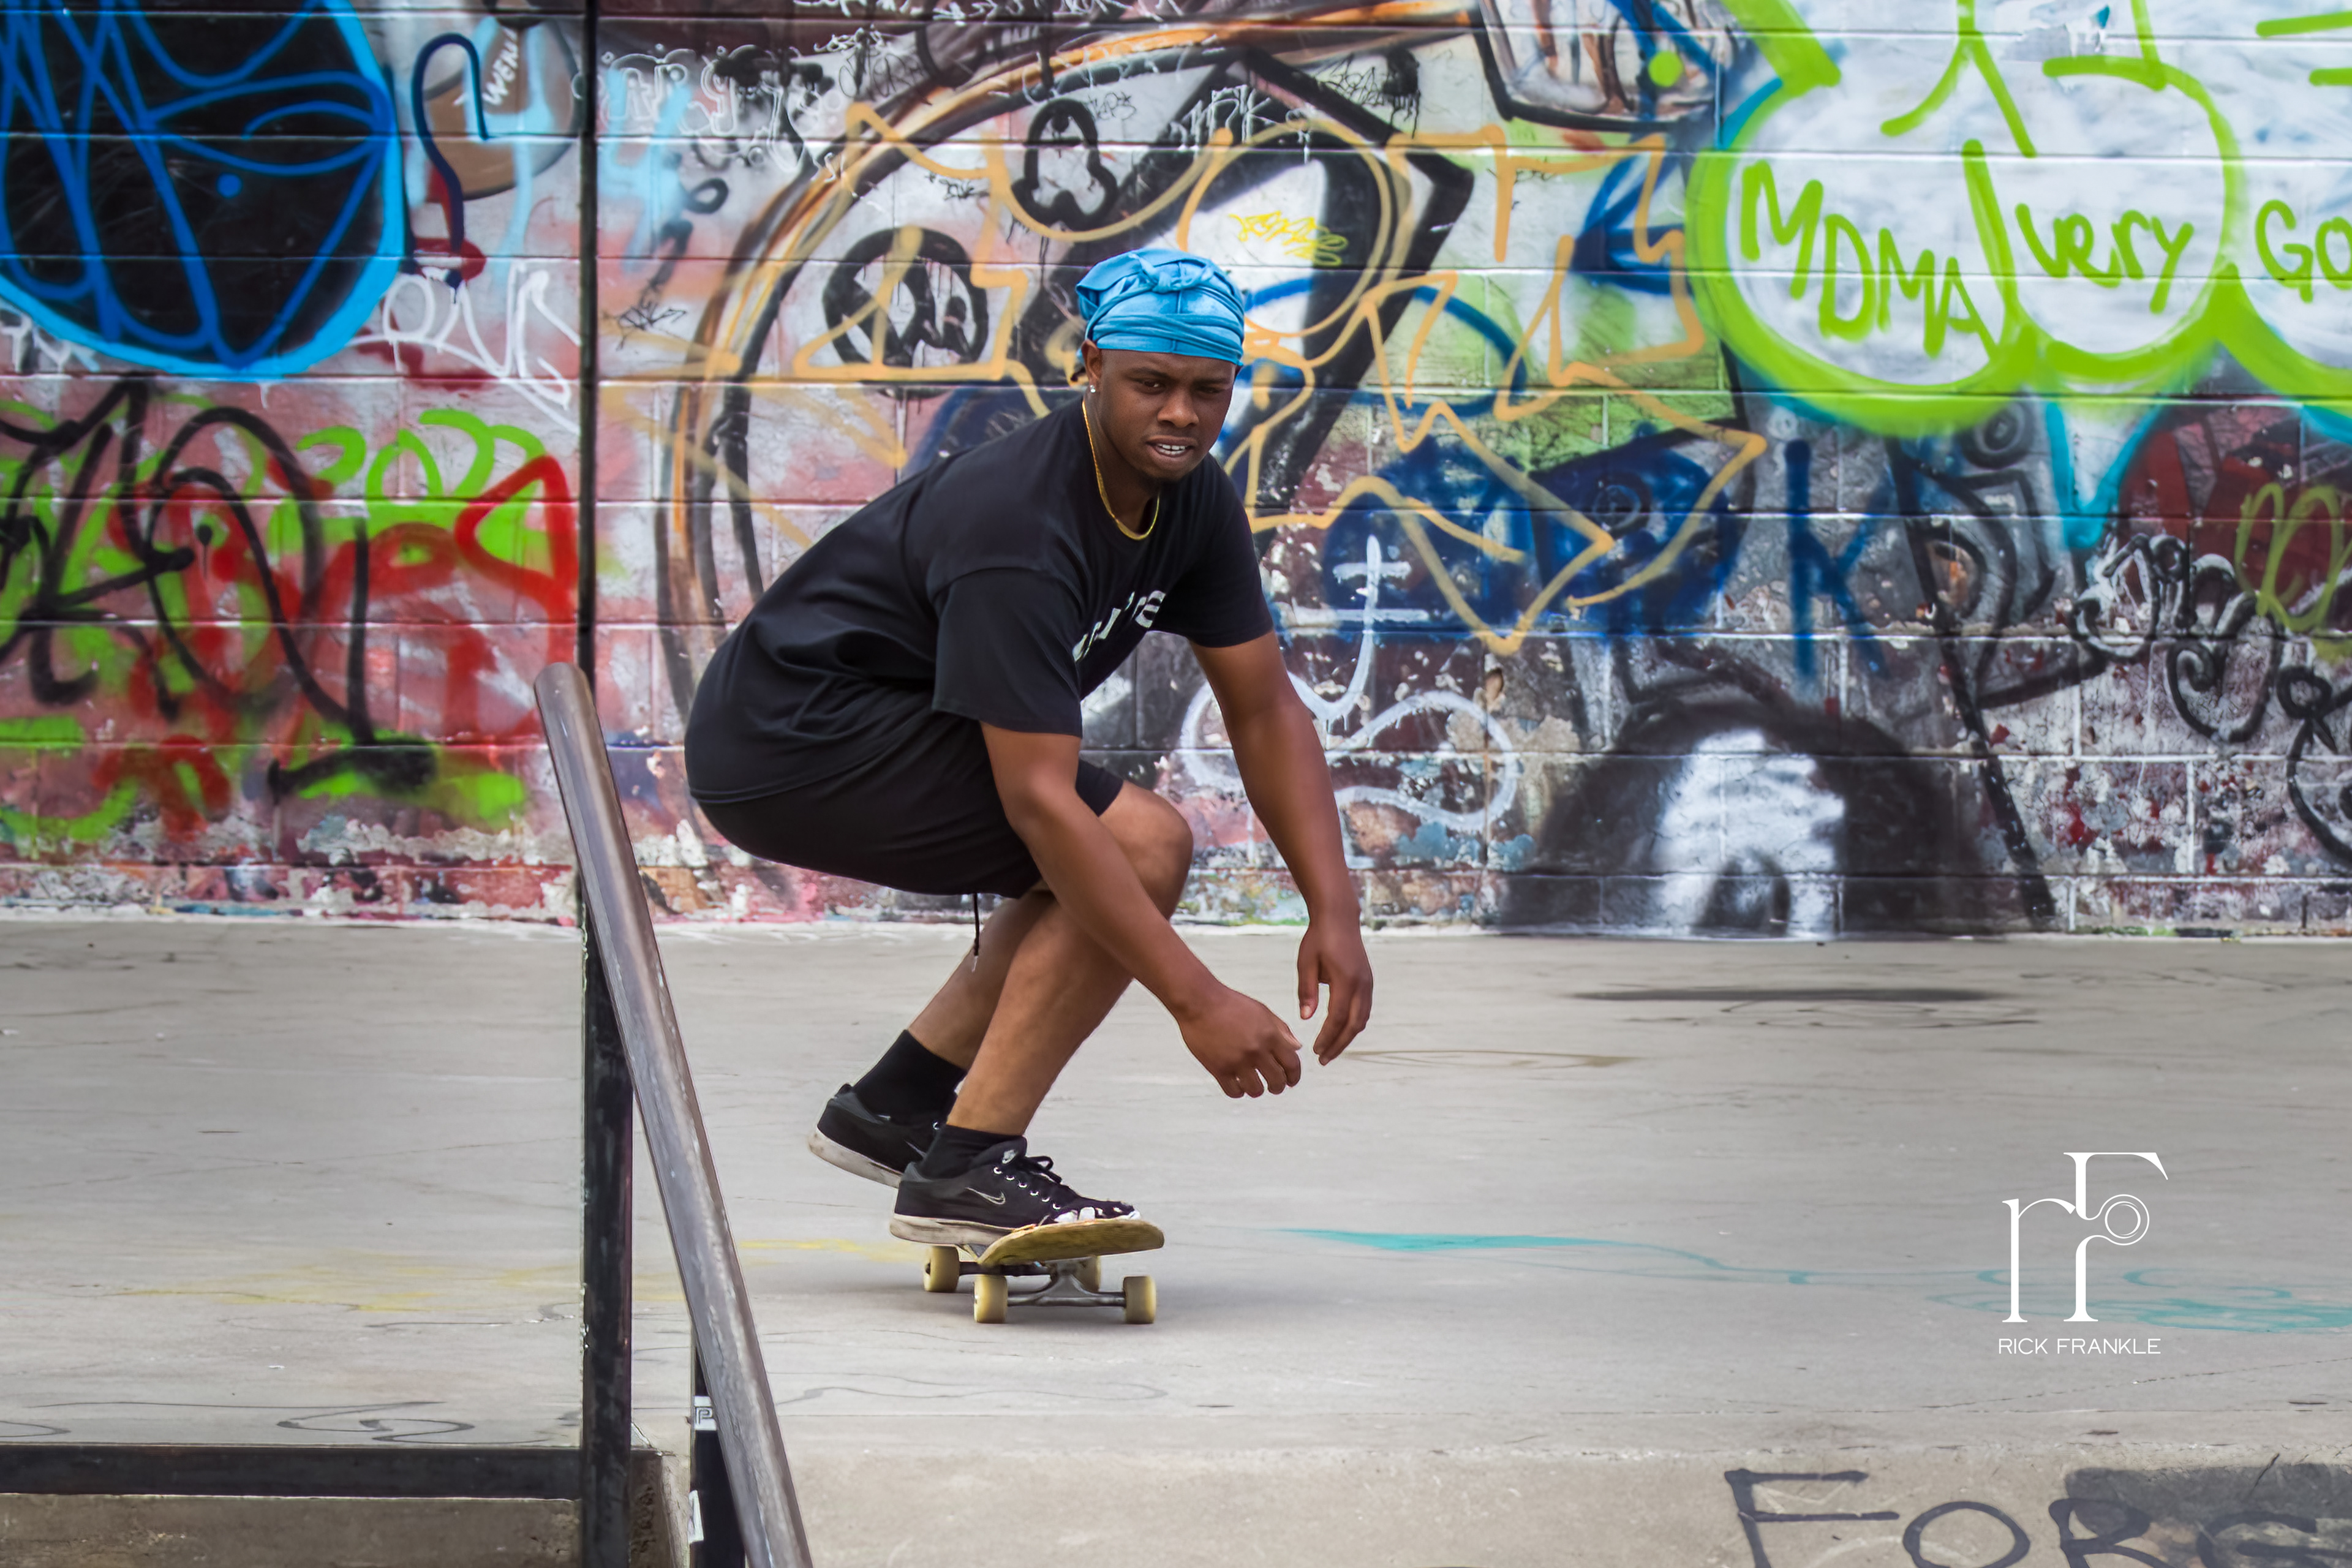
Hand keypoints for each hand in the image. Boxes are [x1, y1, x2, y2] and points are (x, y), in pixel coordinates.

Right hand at [1176, 984, 1304, 1098]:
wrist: (1199, 1001)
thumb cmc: (1230, 1003)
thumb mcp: (1262, 1011)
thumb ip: (1281, 1029)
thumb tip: (1297, 1047)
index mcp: (1270, 1035)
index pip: (1292, 1064)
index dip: (1294, 1076)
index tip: (1291, 1081)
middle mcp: (1256, 1050)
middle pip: (1277, 1081)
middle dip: (1278, 1087)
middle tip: (1274, 1086)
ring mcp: (1237, 1061)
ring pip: (1256, 1090)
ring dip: (1257, 1090)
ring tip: (1253, 1084)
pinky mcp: (1218, 1069)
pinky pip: (1234, 1091)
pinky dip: (1238, 1091)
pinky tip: (1237, 1084)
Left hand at [1295, 921, 1372, 1062]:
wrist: (1339, 917)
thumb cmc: (1318, 938)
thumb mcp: (1306, 962)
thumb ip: (1306, 991)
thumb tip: (1305, 1018)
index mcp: (1345, 980)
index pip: (1337, 1018)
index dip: (1327, 1037)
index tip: (1314, 1050)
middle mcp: (1361, 984)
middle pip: (1354, 1025)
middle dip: (1338, 1045)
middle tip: (1323, 1059)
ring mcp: (1368, 983)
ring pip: (1361, 1019)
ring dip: (1347, 1038)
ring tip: (1330, 1050)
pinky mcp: (1368, 981)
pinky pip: (1364, 1010)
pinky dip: (1353, 1025)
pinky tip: (1341, 1032)